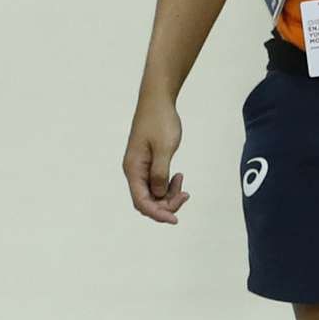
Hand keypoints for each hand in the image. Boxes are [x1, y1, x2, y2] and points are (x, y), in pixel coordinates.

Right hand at [123, 89, 187, 223]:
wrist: (157, 100)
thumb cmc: (160, 120)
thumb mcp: (164, 148)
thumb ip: (160, 173)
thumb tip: (158, 195)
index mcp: (133, 169)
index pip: (142, 202)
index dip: (158, 214)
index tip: (175, 219)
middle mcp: (134, 172)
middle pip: (147, 202)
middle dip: (166, 205)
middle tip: (185, 195)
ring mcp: (141, 169)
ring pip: (153, 195)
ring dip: (169, 195)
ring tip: (183, 183)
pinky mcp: (149, 164)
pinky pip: (157, 184)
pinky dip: (168, 186)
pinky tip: (179, 177)